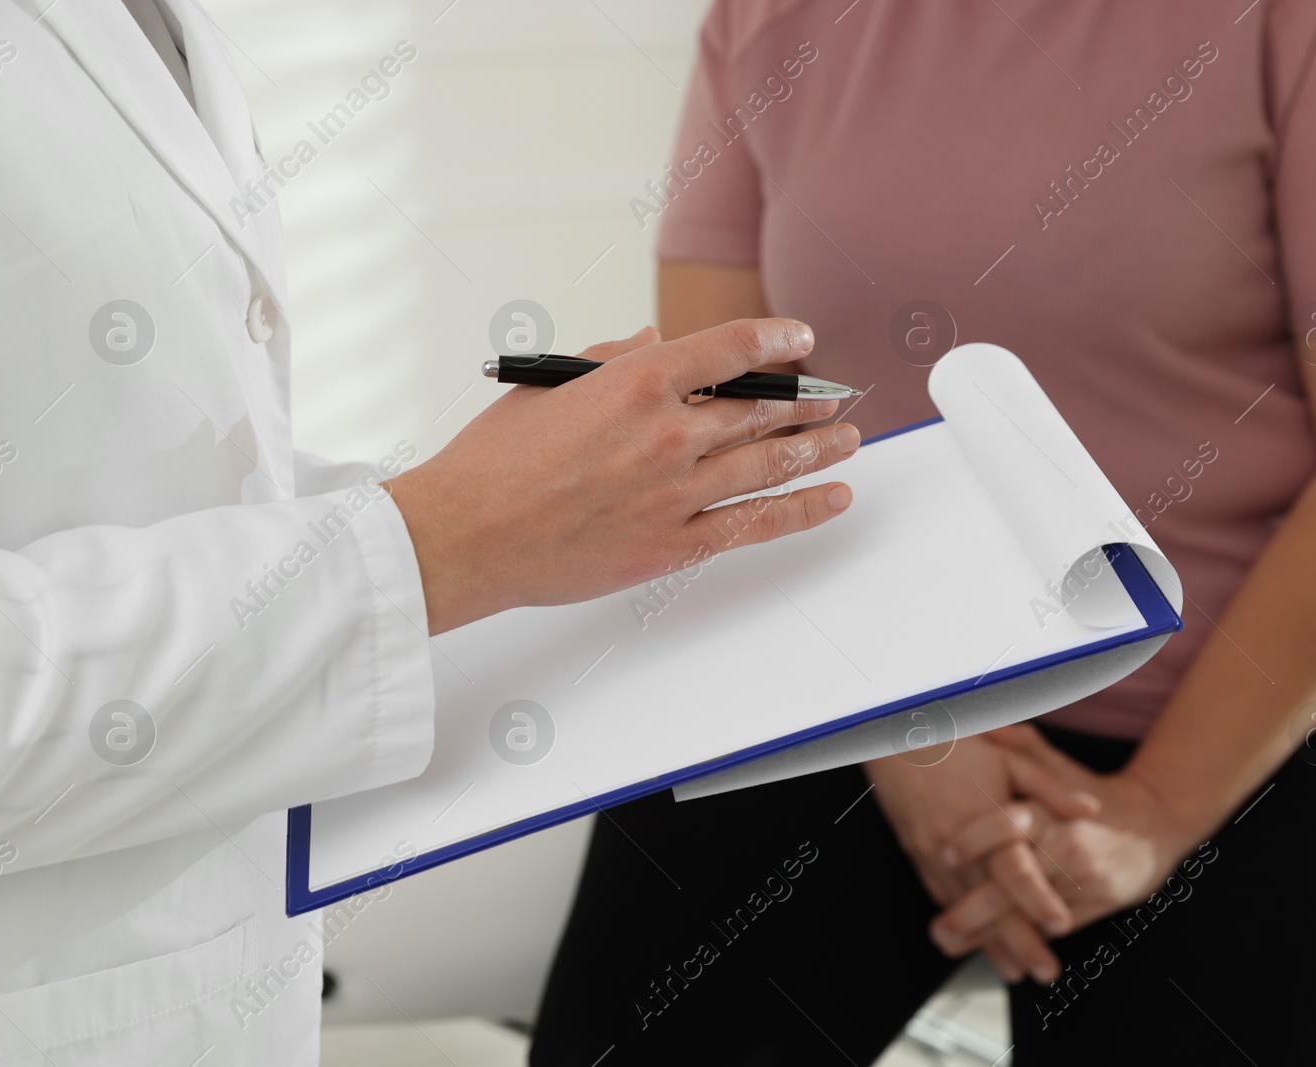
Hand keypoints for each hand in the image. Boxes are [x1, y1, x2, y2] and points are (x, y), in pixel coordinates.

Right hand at [388, 320, 859, 632]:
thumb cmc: (494, 460)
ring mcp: (676, 493)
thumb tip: (655, 343)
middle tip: (833, 399)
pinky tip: (834, 498)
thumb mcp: (551, 384)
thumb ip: (614, 359)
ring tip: (849, 440)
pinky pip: (756, 524)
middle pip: (762, 409)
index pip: (732, 348)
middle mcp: (668, 433)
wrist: (466, 536)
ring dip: (818, 448)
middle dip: (807, 401)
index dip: (778, 341)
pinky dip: (803, 509)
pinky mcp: (673, 545)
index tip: (802, 341)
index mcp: (636, 382)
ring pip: (770, 463)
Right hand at [865, 732, 1098, 982]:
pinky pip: (939, 896)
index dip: (1038, 900)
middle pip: (990, 904)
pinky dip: (959, 923)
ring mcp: (931, 852)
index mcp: (983, 819)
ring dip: (988, 942)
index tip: (1062, 925)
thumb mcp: (1011, 756)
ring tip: (1016, 971)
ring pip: (962, 908)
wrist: (898, 737)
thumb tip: (1091, 808)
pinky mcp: (915, 854)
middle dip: (1017, 942)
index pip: (1015, 871)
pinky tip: (974, 943)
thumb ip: (1051, 787)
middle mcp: (955, 844)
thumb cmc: (959, 744)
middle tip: (1044, 971)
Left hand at [930, 724, 1205, 966]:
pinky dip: (1023, 941)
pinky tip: (991, 951)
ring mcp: (1082, 881)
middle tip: (939, 925)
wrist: (1154, 824)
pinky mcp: (1095, 905)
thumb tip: (986, 724)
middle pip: (1015, 883)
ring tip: (952, 942)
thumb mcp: (1057, 766)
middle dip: (974, 910)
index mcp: (1052, 811)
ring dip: (991, 936)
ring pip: (1031, 916)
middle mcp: (1067, 847)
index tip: (942, 853)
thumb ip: (1020, 746)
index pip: (1010, 825)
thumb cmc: (1093, 793)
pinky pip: (1052, 928)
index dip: (975, 840)